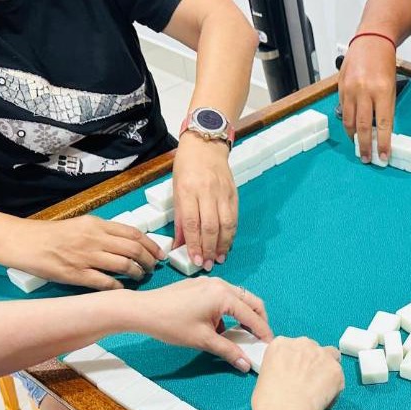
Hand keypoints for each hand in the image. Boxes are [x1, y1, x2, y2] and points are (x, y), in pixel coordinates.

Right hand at [10, 216, 164, 289]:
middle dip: (149, 261)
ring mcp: (86, 257)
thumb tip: (129, 243)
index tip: (160, 254)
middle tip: (153, 268)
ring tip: (140, 276)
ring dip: (137, 273)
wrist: (23, 241)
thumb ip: (104, 232)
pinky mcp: (76, 274)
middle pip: (134, 250)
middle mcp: (94, 239)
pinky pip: (106, 283)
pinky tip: (122, 289)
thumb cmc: (52, 234)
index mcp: (97, 224)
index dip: (152, 245)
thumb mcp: (81, 224)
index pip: (134, 234)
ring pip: (124, 266)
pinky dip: (119, 288)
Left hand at [126, 277, 272, 371]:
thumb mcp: (203, 340)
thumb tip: (245, 364)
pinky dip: (229, 309)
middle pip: (251, 301)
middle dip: (258, 320)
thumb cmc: (171, 323)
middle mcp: (220, 284)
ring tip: (239, 334)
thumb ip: (228, 350)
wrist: (142, 310)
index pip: (252, 315)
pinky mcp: (200, 285)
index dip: (263, 332)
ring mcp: (209, 282)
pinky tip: (220, 325)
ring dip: (243, 314)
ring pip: (238, 297)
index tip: (269, 345)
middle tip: (259, 338)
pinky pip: (223, 295)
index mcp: (224, 296)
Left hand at [173, 134, 238, 271]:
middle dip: (210, 248)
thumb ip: (180, 218)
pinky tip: (227, 244)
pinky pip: (234, 218)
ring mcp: (222, 193)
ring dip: (223, 244)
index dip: (195, 244)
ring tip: (219, 258)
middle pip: (211, 226)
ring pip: (226, 224)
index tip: (196, 259)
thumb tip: (179, 244)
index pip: (192, 223)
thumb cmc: (186, 167)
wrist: (206, 145)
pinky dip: (231, 234)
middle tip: (208, 264)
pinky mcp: (233, 194)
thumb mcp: (176, 190)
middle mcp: (206, 192)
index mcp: (188, 190)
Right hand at [252, 337, 343, 409]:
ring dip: (327, 369)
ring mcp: (321, 354)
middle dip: (313, 363)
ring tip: (319, 389)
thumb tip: (289, 378)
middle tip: (308, 382)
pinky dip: (334, 388)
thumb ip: (280, 369)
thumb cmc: (268, 399)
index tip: (296, 373)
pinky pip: (338, 378)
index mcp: (281, 344)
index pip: (293, 347)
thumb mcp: (265, 376)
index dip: (296, 361)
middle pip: (313, 349)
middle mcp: (302, 343)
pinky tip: (323, 401)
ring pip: (331, 356)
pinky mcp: (336, 369)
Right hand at [339, 34, 396, 162]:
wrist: (371, 41)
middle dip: (364, 146)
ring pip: (349, 121)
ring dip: (353, 137)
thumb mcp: (391, 87)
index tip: (383, 156)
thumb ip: (385, 109)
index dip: (382, 143)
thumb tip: (382, 132)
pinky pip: (343, 109)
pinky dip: (348, 121)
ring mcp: (350, 89)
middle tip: (367, 158)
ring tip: (358, 146)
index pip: (382, 125)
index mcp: (382, 91)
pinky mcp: (340, 87)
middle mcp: (364, 91)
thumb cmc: (384, 63)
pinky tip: (352, 128)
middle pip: (362, 127)